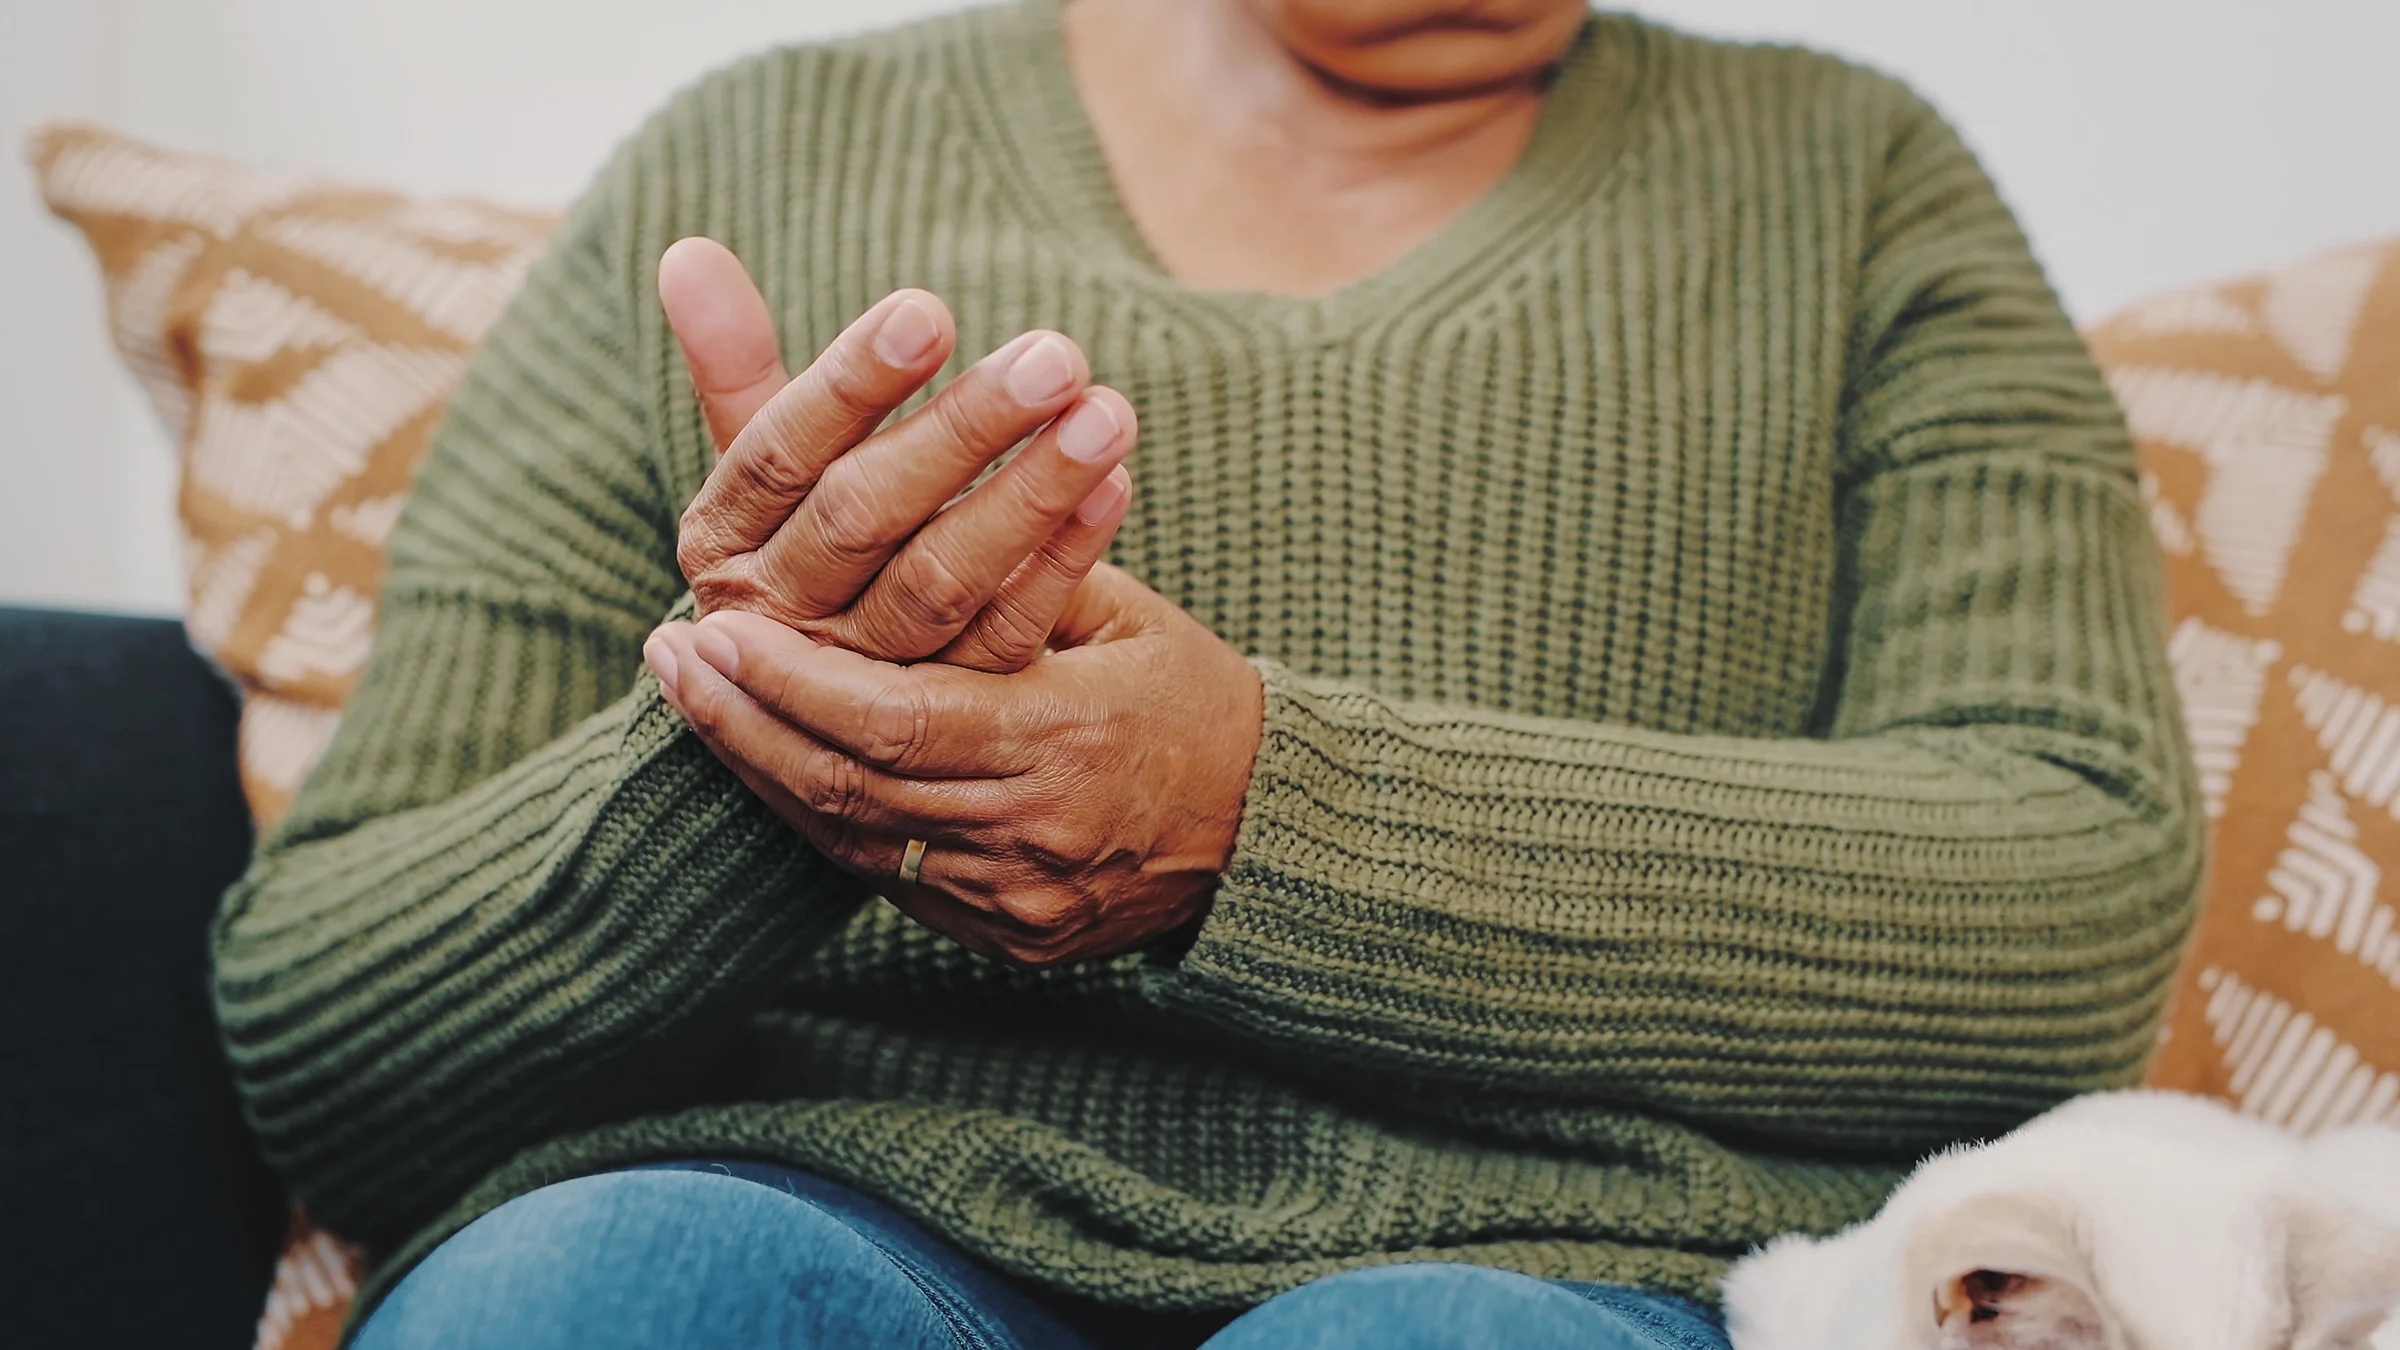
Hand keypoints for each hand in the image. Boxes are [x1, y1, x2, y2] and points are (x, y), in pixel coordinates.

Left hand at [642, 565, 1265, 966]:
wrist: (1270, 832)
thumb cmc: (1194, 696)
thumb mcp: (1120, 613)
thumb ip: (1015, 571)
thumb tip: (905, 489)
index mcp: (1061, 739)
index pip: (887, 718)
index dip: (788, 680)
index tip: (710, 627)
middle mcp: (1027, 833)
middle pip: (845, 787)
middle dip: (743, 722)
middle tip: (668, 660)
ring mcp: (1011, 898)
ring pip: (848, 840)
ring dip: (762, 768)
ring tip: (696, 703)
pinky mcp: (1002, 934)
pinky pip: (883, 876)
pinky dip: (817, 816)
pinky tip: (768, 762)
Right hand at [659, 237, 1133, 672]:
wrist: (834, 703)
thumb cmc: (804, 540)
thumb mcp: (764, 464)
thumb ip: (732, 362)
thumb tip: (686, 249)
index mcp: (724, 543)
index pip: (779, 453)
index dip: (850, 382)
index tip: (928, 310)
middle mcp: (779, 619)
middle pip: (865, 516)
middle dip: (962, 431)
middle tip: (1055, 355)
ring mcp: (864, 677)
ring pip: (943, 581)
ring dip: (1032, 493)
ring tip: (1108, 412)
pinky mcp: (947, 715)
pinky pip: (1008, 634)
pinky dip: (1066, 559)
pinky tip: (1116, 486)